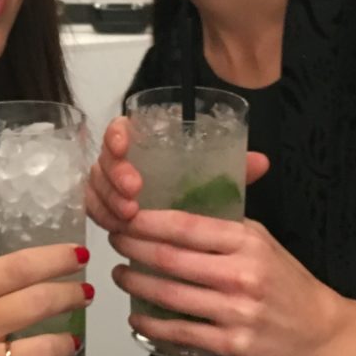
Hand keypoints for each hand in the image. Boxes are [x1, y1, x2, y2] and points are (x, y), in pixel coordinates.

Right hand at [86, 115, 268, 232]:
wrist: (185, 225)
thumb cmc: (195, 191)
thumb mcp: (214, 179)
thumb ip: (234, 168)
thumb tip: (261, 162)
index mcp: (145, 142)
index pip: (122, 128)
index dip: (116, 134)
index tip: (124, 146)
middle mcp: (123, 160)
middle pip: (105, 158)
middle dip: (115, 175)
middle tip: (133, 192)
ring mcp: (110, 184)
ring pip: (96, 185)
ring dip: (108, 199)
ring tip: (129, 214)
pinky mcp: (104, 206)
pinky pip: (93, 207)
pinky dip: (102, 215)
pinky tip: (115, 227)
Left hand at [111, 208, 348, 355]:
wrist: (322, 330)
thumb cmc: (286, 282)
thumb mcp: (261, 241)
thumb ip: (222, 226)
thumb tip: (171, 210)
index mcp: (247, 241)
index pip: (185, 226)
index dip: (146, 222)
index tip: (123, 217)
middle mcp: (242, 274)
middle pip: (170, 258)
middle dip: (132, 248)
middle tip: (114, 241)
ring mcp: (237, 311)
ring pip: (169, 295)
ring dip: (136, 283)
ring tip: (120, 274)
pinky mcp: (233, 344)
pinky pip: (180, 332)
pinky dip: (151, 323)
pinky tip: (136, 315)